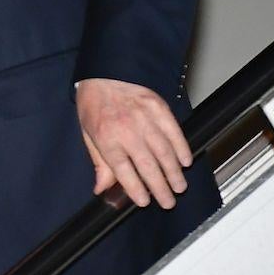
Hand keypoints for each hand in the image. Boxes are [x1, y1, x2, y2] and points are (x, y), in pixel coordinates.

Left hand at [77, 77, 191, 208]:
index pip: (124, 170)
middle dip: (160, 187)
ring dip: (174, 173)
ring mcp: (145, 118)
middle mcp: (127, 130)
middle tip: (168, 202)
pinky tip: (185, 162)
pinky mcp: (159, 108)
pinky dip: (182, 148)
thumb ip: (99, 163)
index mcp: (107, 138)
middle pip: (147, 166)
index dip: (135, 188)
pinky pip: (174, 132)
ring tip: (179, 187)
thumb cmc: (94, 103)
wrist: (104, 71)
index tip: (144, 201)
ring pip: (164, 152)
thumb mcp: (88, 134)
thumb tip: (101, 190)